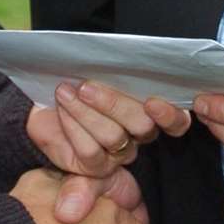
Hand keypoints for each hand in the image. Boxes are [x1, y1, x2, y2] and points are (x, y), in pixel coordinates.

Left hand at [27, 81, 191, 177]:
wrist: (47, 103)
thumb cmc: (78, 82)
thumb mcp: (98, 69)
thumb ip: (118, 67)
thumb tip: (127, 57)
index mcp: (150, 110)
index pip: (177, 121)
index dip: (170, 114)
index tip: (152, 101)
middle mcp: (139, 135)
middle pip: (142, 125)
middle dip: (114, 104)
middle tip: (87, 86)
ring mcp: (119, 153)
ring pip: (114, 136)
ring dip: (86, 111)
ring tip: (66, 91)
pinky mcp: (96, 167)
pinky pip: (89, 149)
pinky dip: (72, 124)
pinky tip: (63, 107)